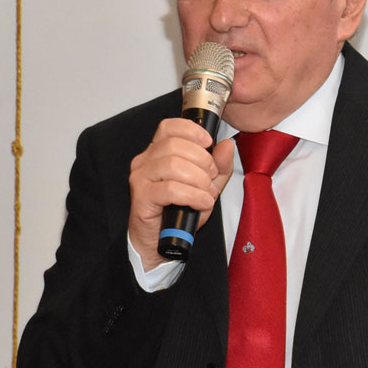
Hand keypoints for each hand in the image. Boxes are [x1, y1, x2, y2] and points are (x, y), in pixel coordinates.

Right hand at [128, 118, 234, 270]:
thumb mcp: (207, 185)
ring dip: (198, 179)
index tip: (209, 142)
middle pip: (174, 145)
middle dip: (202, 160)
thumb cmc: (180, 211)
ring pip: (173, 165)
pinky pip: (170, 189)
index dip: (191, 130)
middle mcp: (145, 161)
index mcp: (158, 152)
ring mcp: (141, 178)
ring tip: (206, 193)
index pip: (169, 127)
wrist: (160, 241)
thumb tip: (227, 145)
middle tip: (212, 177)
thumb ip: (219, 165)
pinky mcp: (141, 197)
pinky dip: (192, 195)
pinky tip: (202, 202)